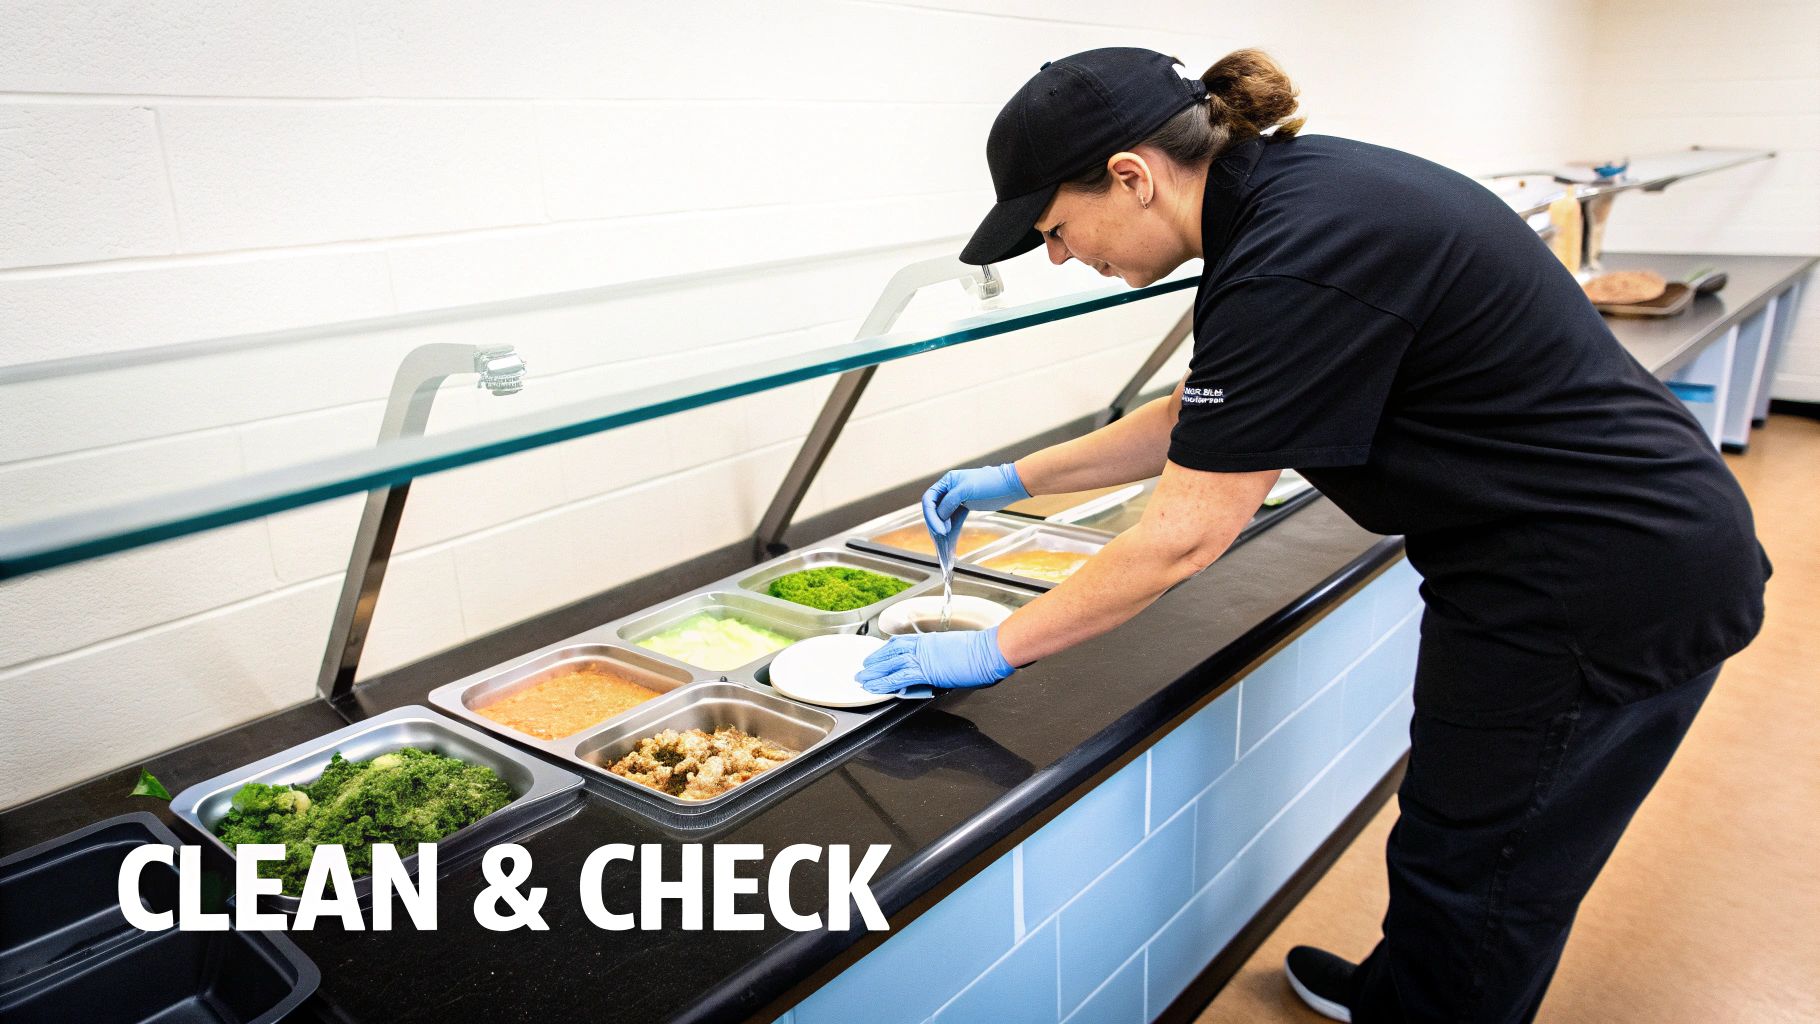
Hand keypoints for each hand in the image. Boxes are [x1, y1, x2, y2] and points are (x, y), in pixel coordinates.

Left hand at [856, 627, 1016, 693]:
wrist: (990, 651)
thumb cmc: (981, 652)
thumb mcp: (956, 652)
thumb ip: (943, 659)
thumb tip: (940, 670)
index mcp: (930, 641)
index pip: (901, 643)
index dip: (886, 651)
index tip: (878, 655)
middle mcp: (924, 647)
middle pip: (892, 653)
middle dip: (876, 662)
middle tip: (863, 669)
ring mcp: (924, 657)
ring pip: (891, 664)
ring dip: (875, 673)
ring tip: (863, 679)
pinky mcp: (926, 670)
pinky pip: (899, 677)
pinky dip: (885, 682)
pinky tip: (876, 687)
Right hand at [920, 463, 1028, 562]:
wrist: (1009, 485)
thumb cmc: (990, 482)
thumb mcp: (967, 489)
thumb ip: (950, 501)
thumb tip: (939, 516)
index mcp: (947, 482)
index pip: (929, 500)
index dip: (931, 516)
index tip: (938, 530)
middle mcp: (949, 491)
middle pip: (935, 511)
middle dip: (936, 526)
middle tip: (941, 539)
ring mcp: (957, 501)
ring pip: (945, 519)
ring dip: (944, 533)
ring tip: (944, 548)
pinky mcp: (965, 509)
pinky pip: (955, 522)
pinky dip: (953, 532)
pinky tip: (951, 544)